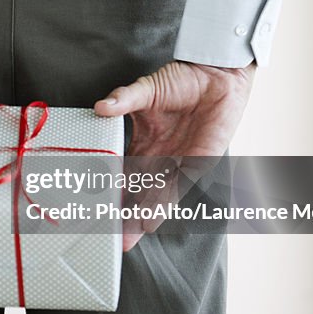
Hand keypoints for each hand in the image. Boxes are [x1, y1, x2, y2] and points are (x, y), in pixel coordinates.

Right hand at [94, 60, 255, 250]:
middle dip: (126, 216)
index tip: (95, 209)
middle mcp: (159, 158)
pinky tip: (152, 219)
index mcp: (143, 144)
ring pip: (157, 195)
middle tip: (112, 237)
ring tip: (129, 235)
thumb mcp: (147, 89)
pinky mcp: (198, 162)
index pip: (123, 175)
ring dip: (143, 215)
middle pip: (139, 193)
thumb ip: (124, 99)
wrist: (217, 75)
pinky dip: (165, 202)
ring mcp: (178, 162)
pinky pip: (179, 186)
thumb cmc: (183, 80)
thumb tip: (101, 107)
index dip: (111, 192)